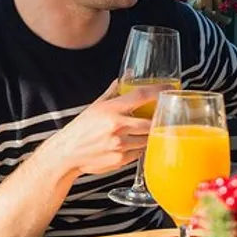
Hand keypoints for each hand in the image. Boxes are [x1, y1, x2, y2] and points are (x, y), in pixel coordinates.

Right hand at [47, 80, 167, 176]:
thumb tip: (127, 77)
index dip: (158, 90)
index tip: (169, 88)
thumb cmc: (81, 129)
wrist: (67, 153)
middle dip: (157, 119)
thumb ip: (113, 92)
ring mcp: (120, 145)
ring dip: (149, 135)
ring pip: (147, 138)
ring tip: (143, 132)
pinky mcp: (121, 160)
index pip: (141, 95)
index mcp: (111, 110)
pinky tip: (131, 144)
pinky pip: (139, 152)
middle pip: (151, 121)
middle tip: (160, 116)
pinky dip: (139, 148)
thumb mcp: (95, 106)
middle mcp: (117, 126)